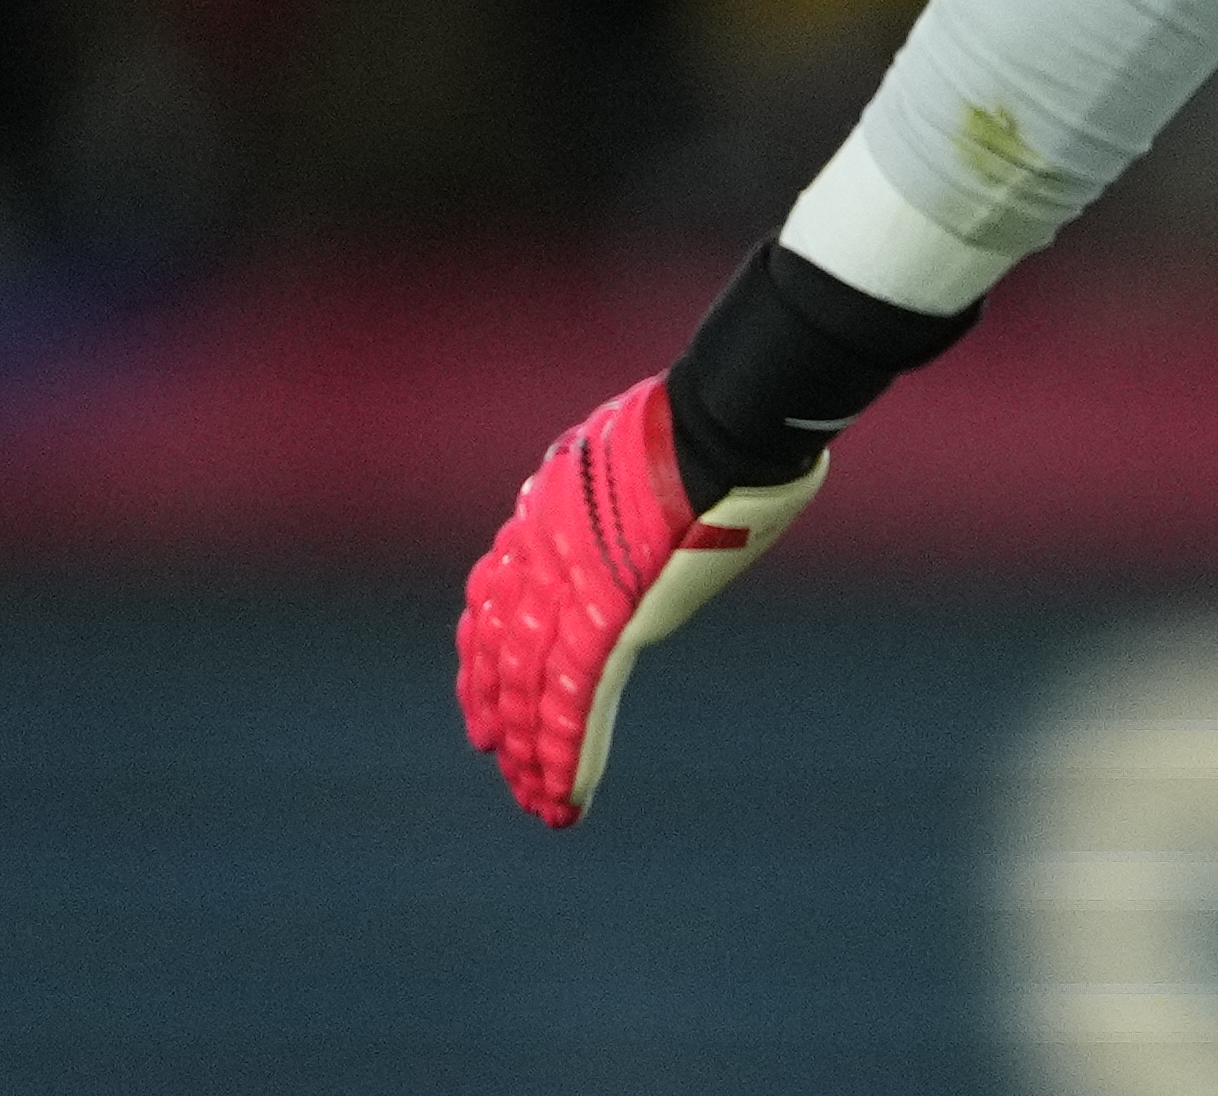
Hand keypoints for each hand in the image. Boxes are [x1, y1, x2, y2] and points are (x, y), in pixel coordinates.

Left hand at [453, 373, 824, 826]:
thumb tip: (669, 490)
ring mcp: (573, 587)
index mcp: (551, 514)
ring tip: (540, 802)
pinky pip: (576, 700)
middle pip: (502, 653)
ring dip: (534, 755)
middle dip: (503, 717)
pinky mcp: (611, 616)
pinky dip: (570, 754)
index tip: (488, 698)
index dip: (488, 658)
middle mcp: (543, 555)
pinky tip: (567, 797)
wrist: (728, 416)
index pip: (496, 602)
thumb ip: (637, 490)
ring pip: (532, 689)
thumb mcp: (656, 452)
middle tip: (505, 766)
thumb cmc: (719, 419)